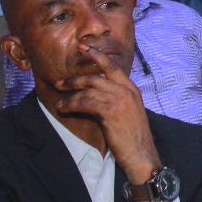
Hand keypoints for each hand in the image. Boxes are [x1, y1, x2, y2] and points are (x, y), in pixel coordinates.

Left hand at [55, 44, 161, 183]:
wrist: (142, 153)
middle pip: (96, 76)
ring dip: (70, 95)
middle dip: (75, 79)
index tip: (82, 47)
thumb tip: (96, 92)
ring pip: (88, 90)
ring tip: (60, 101)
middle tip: (60, 82)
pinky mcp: (110, 111)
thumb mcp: (129, 111)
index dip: (96, 55)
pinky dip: (72, 104)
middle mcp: (127, 91)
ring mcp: (119, 100)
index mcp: (132, 89)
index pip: (112, 67)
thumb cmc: (134, 136)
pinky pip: (85, 102)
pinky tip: (64, 108)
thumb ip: (117, 98)